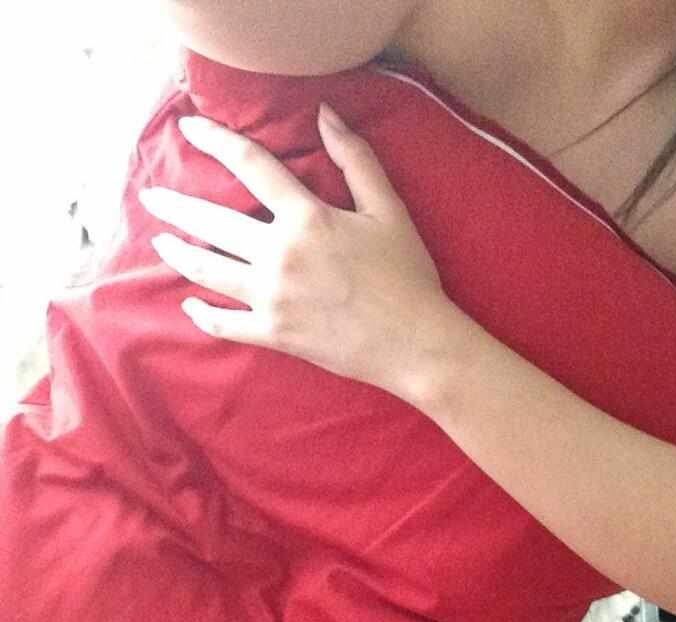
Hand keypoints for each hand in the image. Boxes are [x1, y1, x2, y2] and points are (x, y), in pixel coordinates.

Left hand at [138, 105, 452, 404]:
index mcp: (307, 218)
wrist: (415, 343)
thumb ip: (356, 160)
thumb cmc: (407, 276)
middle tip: (151, 197)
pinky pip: (224, 324)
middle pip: (212, 223)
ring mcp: (273, 298)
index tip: (189, 128)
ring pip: (208, 271)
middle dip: (175, 207)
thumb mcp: (389, 210)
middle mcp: (281, 255)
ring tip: (161, 242)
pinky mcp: (274, 334)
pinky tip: (189, 303)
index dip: (215, 141)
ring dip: (179, 254)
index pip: (250, 167)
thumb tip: (325, 114)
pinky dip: (202, 314)